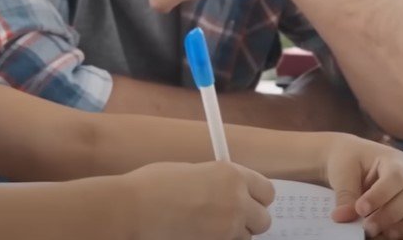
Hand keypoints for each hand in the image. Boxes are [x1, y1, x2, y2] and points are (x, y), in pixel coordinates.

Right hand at [123, 161, 274, 239]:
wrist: (135, 207)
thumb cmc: (155, 184)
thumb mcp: (193, 170)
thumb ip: (218, 180)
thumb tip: (228, 189)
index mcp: (232, 175)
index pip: (267, 191)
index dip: (257, 196)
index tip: (247, 199)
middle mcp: (237, 201)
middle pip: (263, 220)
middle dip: (249, 219)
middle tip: (229, 216)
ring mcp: (228, 228)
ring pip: (246, 238)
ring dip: (233, 233)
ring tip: (209, 225)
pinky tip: (201, 233)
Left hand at [325, 135, 402, 238]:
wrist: (353, 160)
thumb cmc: (350, 160)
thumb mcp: (342, 171)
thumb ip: (346, 194)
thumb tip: (343, 217)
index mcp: (396, 159)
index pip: (395, 177)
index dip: (380, 195)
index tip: (360, 209)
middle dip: (391, 214)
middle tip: (368, 228)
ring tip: (383, 234)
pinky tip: (387, 234)